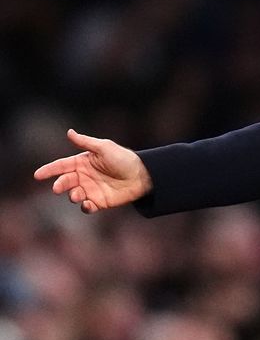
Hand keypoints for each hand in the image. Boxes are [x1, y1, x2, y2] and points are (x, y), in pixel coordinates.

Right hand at [33, 129, 152, 213]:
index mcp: (83, 162)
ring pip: (74, 195)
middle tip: (58, 188)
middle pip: (65, 181)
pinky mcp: (99, 201)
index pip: (61, 166)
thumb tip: (69, 132)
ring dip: (72, 196)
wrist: (143, 175)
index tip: (37, 175)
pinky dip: (84, 207)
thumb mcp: (105, 147)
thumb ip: (86, 142)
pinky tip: (87, 204)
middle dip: (59, 185)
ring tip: (77, 195)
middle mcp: (84, 176)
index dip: (49, 170)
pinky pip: (87, 207)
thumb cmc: (124, 158)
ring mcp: (91, 190)